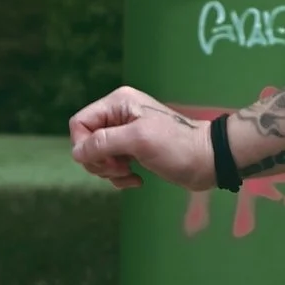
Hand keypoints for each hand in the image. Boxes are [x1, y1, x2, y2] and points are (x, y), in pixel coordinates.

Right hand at [67, 87, 215, 192]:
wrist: (208, 160)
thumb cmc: (176, 147)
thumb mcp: (138, 141)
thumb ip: (104, 142)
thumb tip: (77, 152)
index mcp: (118, 103)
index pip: (80, 123)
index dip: (84, 146)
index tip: (103, 161)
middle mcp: (119, 115)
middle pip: (87, 141)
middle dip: (99, 161)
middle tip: (120, 169)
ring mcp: (126, 133)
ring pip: (99, 156)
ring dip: (110, 171)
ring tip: (129, 175)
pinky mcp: (134, 150)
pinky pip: (113, 165)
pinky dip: (120, 176)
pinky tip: (137, 180)